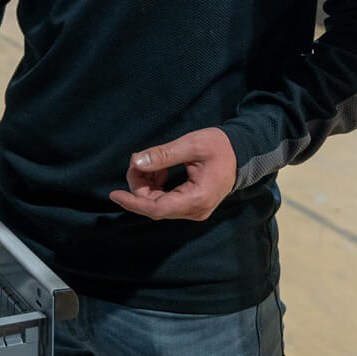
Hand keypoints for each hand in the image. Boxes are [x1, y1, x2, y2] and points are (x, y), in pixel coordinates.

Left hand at [108, 127, 236, 221]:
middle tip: (137, 160)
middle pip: (154, 206)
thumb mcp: (191, 145)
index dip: (133, 202)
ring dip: (147, 185)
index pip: (157, 208)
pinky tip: (160, 169)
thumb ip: (163, 154)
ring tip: (152, 162)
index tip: (115, 194)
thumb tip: (137, 162)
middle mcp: (195, 210)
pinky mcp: (191, 206)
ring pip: (158, 204)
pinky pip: (165, 201)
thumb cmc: (220, 146)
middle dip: (139, 185)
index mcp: (197, 198)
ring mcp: (194, 210)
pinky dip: (156, 186)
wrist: (241, 153)